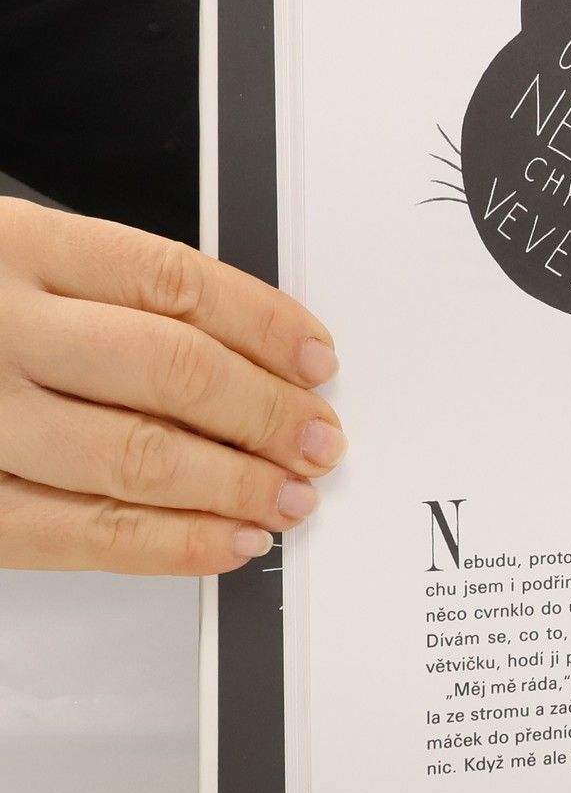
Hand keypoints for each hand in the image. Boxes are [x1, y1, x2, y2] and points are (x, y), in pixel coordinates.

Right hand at [0, 199, 345, 574]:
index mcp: (18, 249)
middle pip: (173, 371)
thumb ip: (112, 297)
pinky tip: (225, 541)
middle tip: (318, 440)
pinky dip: (170, 543)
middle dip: (268, 414)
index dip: (266, 327)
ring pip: (136, 455)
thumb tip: (256, 354)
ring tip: (288, 496)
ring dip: (234, 484)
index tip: (316, 360)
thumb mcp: (17, 264)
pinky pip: (80, 532)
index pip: (176, 282)